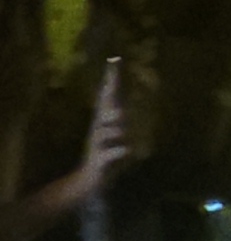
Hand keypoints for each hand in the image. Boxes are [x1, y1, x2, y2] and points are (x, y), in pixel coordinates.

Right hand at [82, 58, 133, 184]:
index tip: (116, 59)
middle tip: (113, 78)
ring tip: (122, 120)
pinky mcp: (100, 162)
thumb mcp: (116, 133)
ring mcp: (98, 145)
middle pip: (104, 108)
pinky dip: (118, 151)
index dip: (112, 78)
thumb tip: (130, 97)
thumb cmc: (106, 154)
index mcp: (104, 121)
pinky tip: (126, 149)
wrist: (90, 181)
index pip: (109, 95)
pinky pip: (109, 155)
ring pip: (105, 132)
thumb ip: (121, 115)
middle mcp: (99, 129)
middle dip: (109, 94)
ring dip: (113, 126)